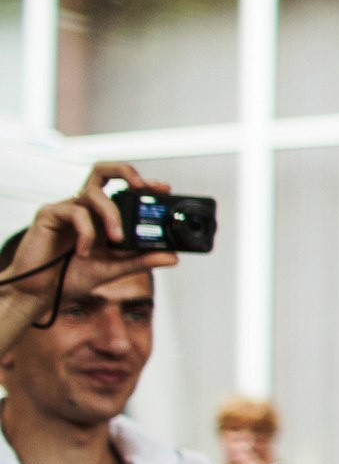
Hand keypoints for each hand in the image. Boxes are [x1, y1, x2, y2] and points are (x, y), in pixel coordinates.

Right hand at [5, 163, 176, 304]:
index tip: (164, 188)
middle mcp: (85, 207)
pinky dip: (86, 232)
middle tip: (143, 187)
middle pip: (103, 171)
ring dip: (112, 215)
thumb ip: (141, 261)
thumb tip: (173, 257)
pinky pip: (75, 212)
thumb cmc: (72, 276)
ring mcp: (67, 208)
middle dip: (126, 172)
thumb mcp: (113, 269)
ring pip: (94, 194)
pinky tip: (83, 252)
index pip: (122, 189)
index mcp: (101, 216)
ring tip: (117, 240)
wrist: (40, 292)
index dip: (142, 183)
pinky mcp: (49, 214)